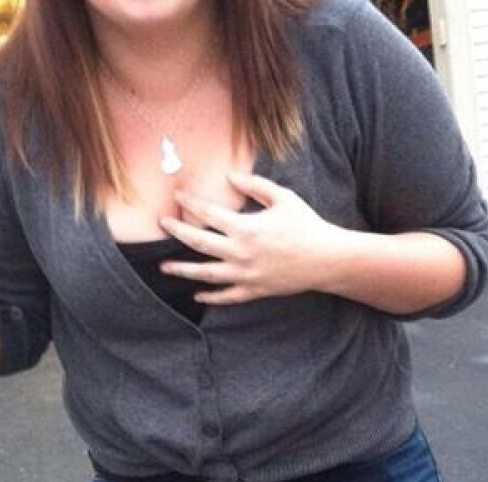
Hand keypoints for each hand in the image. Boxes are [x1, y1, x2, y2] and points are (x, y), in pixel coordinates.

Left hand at [157, 172, 340, 304]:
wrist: (325, 260)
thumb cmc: (305, 225)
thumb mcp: (283, 198)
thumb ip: (255, 186)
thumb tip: (229, 177)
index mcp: (246, 228)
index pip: (208, 214)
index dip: (190, 203)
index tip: (177, 196)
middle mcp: (241, 254)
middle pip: (199, 243)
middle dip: (177, 232)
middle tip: (162, 224)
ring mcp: (245, 275)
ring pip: (206, 275)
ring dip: (183, 270)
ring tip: (165, 267)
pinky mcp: (254, 291)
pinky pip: (227, 297)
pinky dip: (210, 297)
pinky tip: (197, 294)